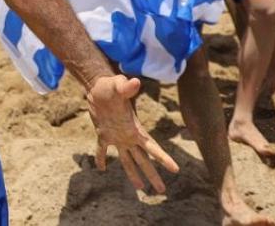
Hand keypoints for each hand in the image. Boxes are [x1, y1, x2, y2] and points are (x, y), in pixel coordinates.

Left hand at [86, 75, 178, 192]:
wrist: (98, 85)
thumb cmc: (110, 85)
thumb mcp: (118, 85)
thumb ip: (126, 86)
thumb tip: (135, 82)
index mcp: (135, 129)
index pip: (152, 147)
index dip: (163, 158)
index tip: (176, 170)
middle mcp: (128, 136)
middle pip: (143, 160)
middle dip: (153, 175)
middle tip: (162, 191)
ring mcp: (117, 136)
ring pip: (127, 160)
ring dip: (133, 174)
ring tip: (140, 188)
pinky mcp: (103, 134)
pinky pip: (102, 150)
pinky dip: (101, 158)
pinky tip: (101, 168)